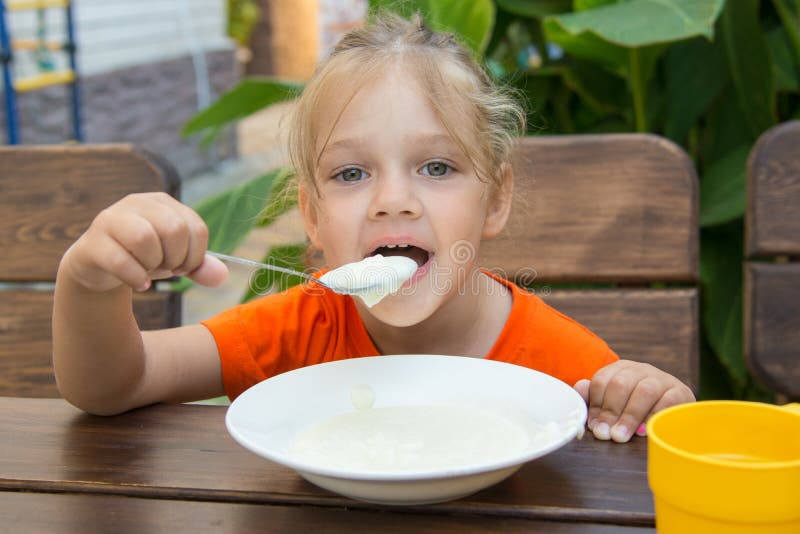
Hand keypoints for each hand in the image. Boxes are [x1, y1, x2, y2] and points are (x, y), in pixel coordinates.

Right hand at [61, 192, 227, 291]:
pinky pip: (120, 260)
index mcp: (163, 202)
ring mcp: (111, 219)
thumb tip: (221, 276)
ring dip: (153, 264)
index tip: (184, 267)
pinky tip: (139, 283)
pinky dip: (136, 277)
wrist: (99, 268)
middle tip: (166, 269)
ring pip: (144, 238)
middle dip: (176, 259)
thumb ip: (199, 266)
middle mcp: (137, 203)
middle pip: (173, 229)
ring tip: (149, 271)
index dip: (196, 255)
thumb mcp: (175, 260)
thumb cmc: (143, 257)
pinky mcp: (93, 242)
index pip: (195, 227)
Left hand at [573, 360, 694, 442]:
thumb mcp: (615, 403)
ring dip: (630, 416)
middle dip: (611, 411)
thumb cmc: (638, 409)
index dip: (595, 404)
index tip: (594, 427)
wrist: (676, 413)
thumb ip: (594, 397)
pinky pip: (668, 400)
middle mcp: (641, 370)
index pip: (602, 381)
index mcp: (621, 369)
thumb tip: (579, 389)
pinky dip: (654, 416)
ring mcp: (662, 379)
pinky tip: (644, 432)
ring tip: (620, 436)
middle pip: (621, 384)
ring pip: (644, 391)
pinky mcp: (681, 392)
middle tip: (605, 435)